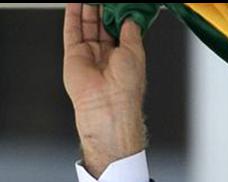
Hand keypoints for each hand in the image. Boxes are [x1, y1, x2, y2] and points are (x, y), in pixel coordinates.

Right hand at [63, 3, 147, 176]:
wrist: (108, 104)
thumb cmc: (126, 88)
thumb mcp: (135, 53)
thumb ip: (131, 33)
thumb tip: (131, 19)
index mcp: (125, 56)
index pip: (120, 30)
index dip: (119, 15)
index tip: (120, 5)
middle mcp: (107, 55)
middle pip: (102, 25)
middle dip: (103, 9)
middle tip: (105, 0)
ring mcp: (90, 54)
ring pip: (87, 25)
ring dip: (88, 9)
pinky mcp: (74, 54)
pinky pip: (72, 31)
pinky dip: (73, 16)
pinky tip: (75, 4)